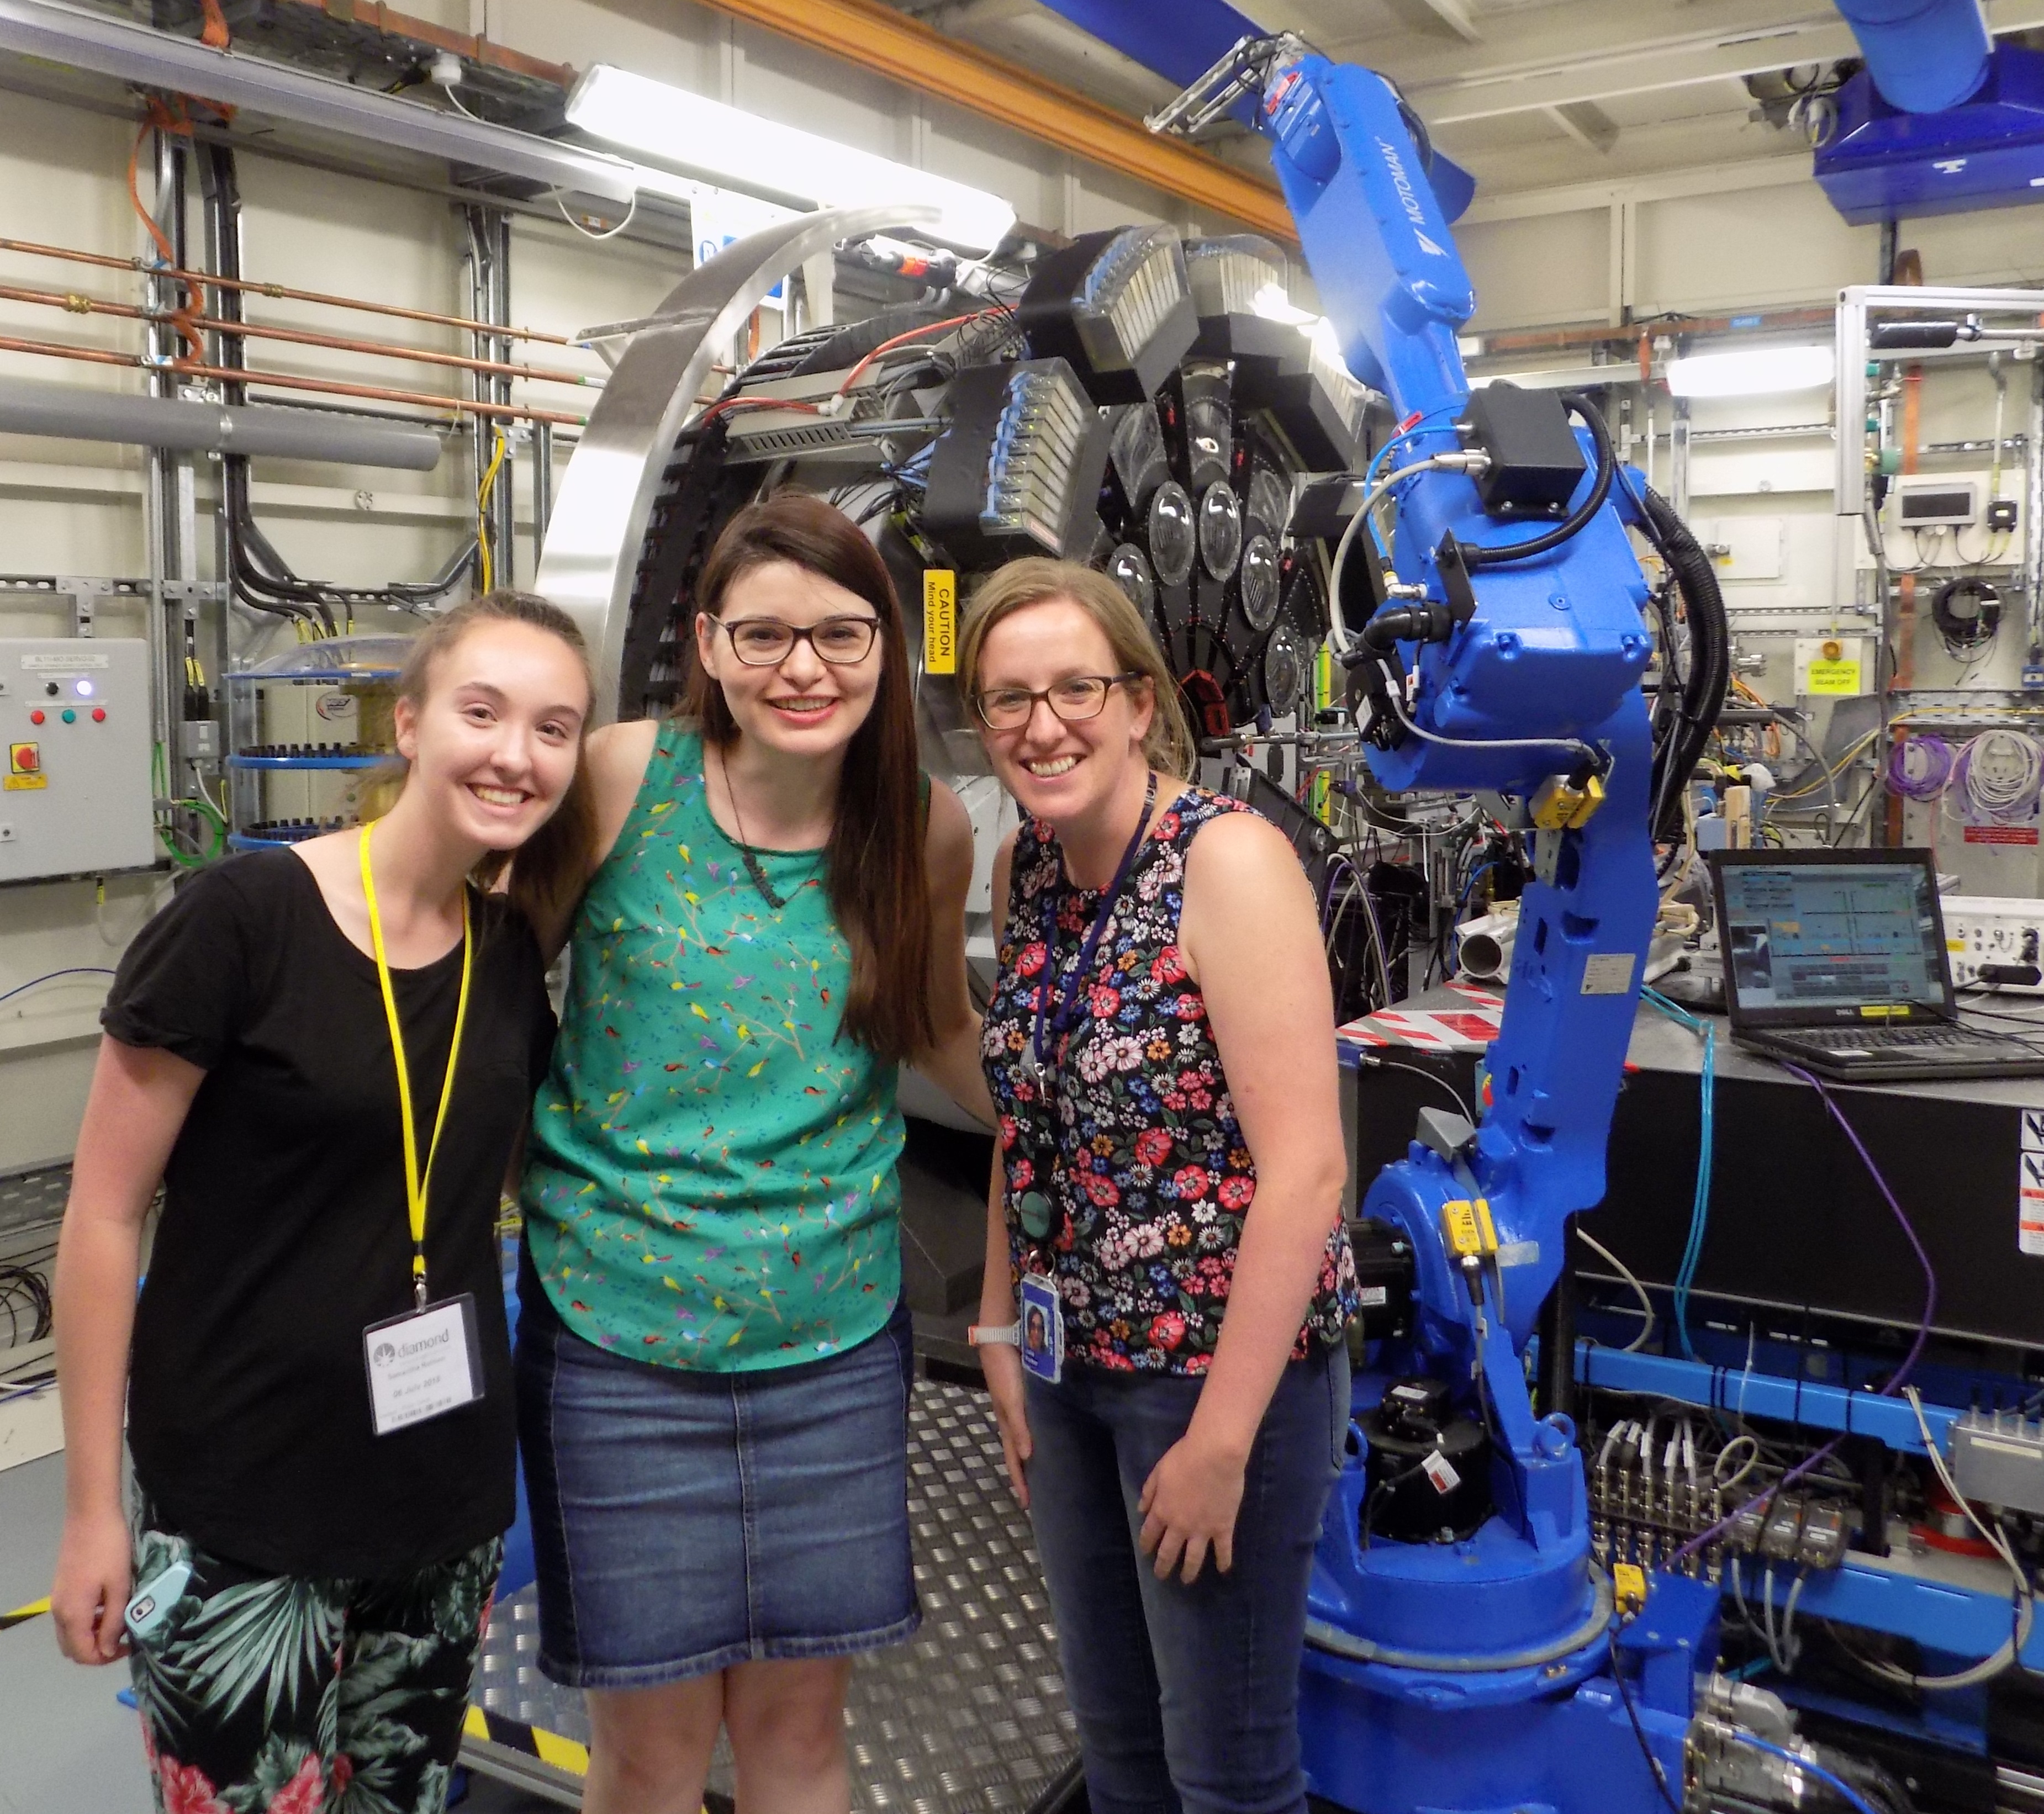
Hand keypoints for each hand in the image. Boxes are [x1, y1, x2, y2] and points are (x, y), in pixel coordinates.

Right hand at [52, 1503, 131, 1664]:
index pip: (84, 1655)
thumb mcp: (119, 1587)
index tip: (129, 1647)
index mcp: (72, 1615)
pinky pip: (70, 1618)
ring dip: (92, 1635)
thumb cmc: (109, 1549)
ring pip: (70, 1634)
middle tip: (124, 1637)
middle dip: (97, 1650)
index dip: (106, 1658)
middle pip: (73, 1648)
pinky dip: (86, 1621)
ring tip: (119, 1621)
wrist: (90, 1515)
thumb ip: (113, 1621)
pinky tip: (108, 1605)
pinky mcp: (61, 1588)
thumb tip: (107, 1649)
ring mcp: (57, 1600)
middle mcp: (58, 1613)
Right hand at [980, 1340, 1032, 1507]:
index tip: (1026, 1505)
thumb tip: (1028, 1457)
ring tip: (1045, 1468)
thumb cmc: (1004, 1372)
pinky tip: (1048, 1433)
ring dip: (1031, 1454)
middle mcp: (1012, 1419)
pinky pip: (1031, 1421)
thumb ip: (1019, 1426)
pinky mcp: (1024, 1394)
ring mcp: (1017, 1406)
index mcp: (1007, 1424)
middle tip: (1038, 1492)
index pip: (1013, 1460)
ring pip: (1025, 1438)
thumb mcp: (1011, 1401)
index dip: (1019, 1481)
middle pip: (1018, 1452)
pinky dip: (1036, 1433)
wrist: (999, 1339)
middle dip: (1025, 1473)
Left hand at [1138, 1432, 1246, 1583]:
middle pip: (1168, 1552)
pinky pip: (1223, 1550)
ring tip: (1186, 1580)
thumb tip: (1141, 1510)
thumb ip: (1149, 1492)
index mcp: (1162, 1511)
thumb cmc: (1184, 1458)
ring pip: (1193, 1558)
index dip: (1146, 1544)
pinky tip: (1222, 1569)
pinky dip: (1223, 1561)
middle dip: (1163, 1566)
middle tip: (1161, 1575)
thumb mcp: (1159, 1471)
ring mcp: (1202, 1530)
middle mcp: (1179, 1526)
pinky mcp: (1223, 1528)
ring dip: (1188, 1571)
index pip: (1150, 1534)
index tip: (1145, 1553)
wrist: (1214, 1456)